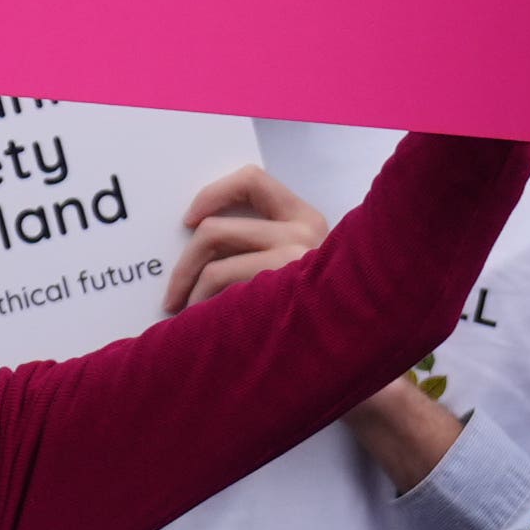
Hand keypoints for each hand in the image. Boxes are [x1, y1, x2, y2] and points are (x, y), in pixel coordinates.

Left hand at [162, 161, 328, 313]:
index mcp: (306, 218)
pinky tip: (209, 326)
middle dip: (184, 265)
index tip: (190, 221)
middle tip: (173, 294)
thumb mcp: (304, 261)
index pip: (252, 181)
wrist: (356, 348)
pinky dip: (207, 312)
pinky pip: (226, 297)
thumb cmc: (321, 305)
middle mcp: (303, 235)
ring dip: (192, 294)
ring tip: (191, 316)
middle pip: (215, 231)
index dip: (212, 194)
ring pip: (215, 270)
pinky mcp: (284, 298)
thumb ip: (266, 243)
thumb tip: (200, 242)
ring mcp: (294, 266)